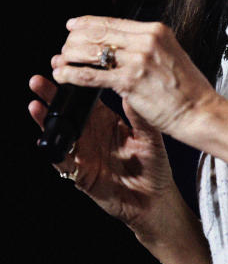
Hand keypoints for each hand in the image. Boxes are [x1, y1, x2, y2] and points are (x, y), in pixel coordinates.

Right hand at [28, 75, 179, 233]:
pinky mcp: (81, 175)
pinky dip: (54, 152)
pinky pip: (63, 163)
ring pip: (59, 134)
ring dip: (46, 120)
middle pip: (67, 112)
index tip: (67, 65)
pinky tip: (46, 140)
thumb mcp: (149, 135)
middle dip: (51, 96)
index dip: (76, 83)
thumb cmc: (153, 165)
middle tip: (39, 80)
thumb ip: (139, 114)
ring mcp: (84, 154)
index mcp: (107, 121)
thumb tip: (132, 87)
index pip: (85, 98)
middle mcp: (91, 135)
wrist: (154, 198)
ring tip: (36, 105)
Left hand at [51, 16, 219, 138]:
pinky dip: (71, 73)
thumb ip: (148, 47)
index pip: (113, 21)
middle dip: (74, 40)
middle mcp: (147, 41)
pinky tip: (63, 74)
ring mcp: (138, 60)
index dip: (87, 22)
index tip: (73, 25)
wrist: (200, 111)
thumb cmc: (189, 90)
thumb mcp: (171, 55)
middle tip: (64, 48)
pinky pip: (90, 74)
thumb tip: (121, 47)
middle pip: (98, 33)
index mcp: (157, 31)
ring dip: (69, 55)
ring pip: (91, 51)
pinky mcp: (129, 81)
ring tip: (60, 61)